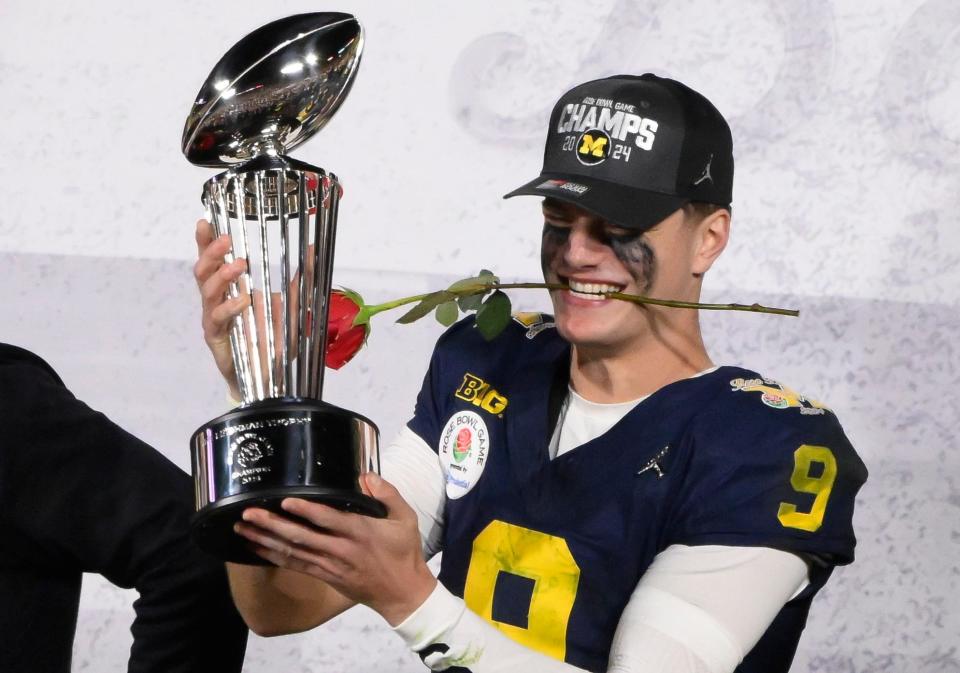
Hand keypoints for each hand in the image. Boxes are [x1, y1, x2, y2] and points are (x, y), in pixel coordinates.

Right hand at [194, 218, 304, 399]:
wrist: (270, 376)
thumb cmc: (274, 339)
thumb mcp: (293, 306)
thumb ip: (301, 280)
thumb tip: (312, 250)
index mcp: (231, 289)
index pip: (214, 260)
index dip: (206, 242)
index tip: (206, 221)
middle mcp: (218, 301)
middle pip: (202, 271)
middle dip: (212, 253)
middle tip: (227, 241)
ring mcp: (215, 319)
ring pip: (207, 291)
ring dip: (222, 276)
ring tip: (240, 267)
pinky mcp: (217, 338)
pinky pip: (217, 319)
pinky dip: (230, 308)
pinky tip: (243, 301)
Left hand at [234, 473, 436, 625]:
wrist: (403, 593)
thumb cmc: (404, 552)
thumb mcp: (405, 518)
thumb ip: (387, 494)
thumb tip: (365, 476)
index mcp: (360, 532)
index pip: (328, 520)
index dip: (306, 512)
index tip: (285, 501)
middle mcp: (341, 549)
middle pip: (301, 537)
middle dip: (272, 525)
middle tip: (248, 514)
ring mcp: (330, 565)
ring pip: (292, 552)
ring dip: (266, 540)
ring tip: (243, 528)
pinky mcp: (325, 576)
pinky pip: (295, 565)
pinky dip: (274, 556)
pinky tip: (257, 547)